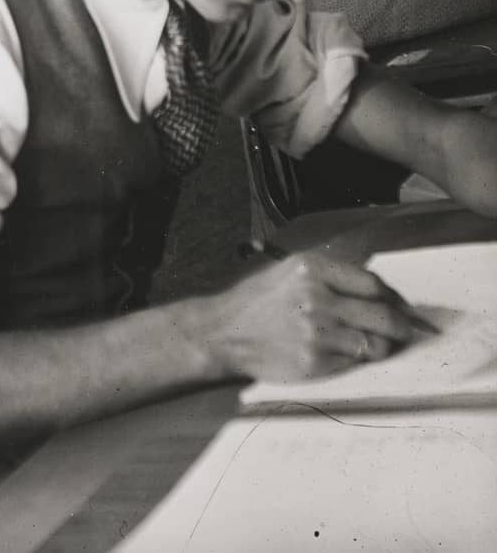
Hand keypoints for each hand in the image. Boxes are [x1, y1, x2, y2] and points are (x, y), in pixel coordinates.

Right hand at [178, 251, 425, 383]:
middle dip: (404, 326)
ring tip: (378, 345)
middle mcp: (317, 298)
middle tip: (411, 332)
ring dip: (385, 347)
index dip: (395, 298)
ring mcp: (317, 332)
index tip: (404, 307)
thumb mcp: (289, 271)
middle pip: (385, 315)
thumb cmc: (258, 301)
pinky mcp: (316, 361)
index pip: (374, 284)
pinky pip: (356, 363)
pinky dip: (358, 360)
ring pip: (378, 344)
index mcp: (312, 269)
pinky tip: (345, 354)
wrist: (222, 332)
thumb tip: (382, 293)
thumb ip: (331, 276)